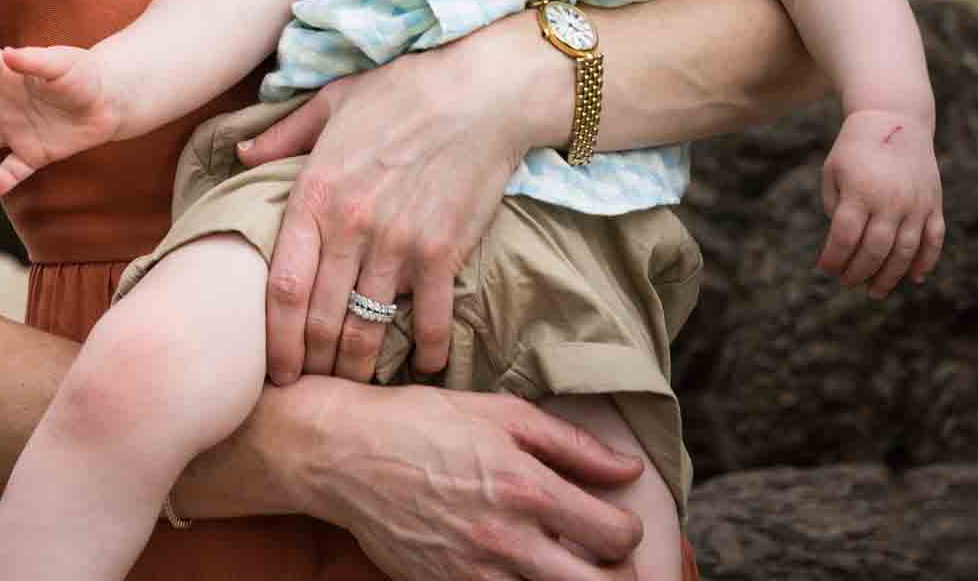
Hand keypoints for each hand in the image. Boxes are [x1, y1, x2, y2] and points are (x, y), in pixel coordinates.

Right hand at [0, 42, 118, 196]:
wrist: (109, 103)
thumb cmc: (83, 75)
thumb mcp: (63, 63)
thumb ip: (35, 61)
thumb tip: (8, 55)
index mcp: (12, 73)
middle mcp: (8, 101)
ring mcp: (17, 128)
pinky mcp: (33, 154)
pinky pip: (13, 169)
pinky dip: (2, 180)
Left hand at [239, 26, 533, 385]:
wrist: (482, 90)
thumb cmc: (403, 90)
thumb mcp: (333, 101)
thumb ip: (283, 133)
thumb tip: (241, 152)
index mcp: (316, 193)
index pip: (282, 287)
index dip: (274, 340)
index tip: (272, 369)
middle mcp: (352, 227)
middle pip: (320, 320)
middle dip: (311, 364)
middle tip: (309, 385)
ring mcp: (399, 245)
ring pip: (367, 329)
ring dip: (357, 366)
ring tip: (352, 383)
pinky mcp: (443, 254)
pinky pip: (429, 323)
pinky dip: (426, 354)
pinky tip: (422, 367)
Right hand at [309, 382, 644, 580]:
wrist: (349, 454)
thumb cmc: (426, 422)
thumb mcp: (501, 414)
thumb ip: (571, 444)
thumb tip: (628, 469)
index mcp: (526, 487)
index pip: (613, 535)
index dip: (629, 532)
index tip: (620, 523)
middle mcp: (507, 540)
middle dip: (619, 579)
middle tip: (611, 564)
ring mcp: (477, 575)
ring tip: (570, 570)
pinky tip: (525, 574)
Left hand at [817, 107, 944, 296]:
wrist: (894, 118)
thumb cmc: (855, 147)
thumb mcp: (833, 169)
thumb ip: (835, 207)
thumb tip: (844, 244)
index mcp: (861, 190)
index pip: (844, 237)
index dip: (833, 258)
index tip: (824, 269)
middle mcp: (891, 200)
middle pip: (874, 251)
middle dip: (858, 273)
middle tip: (847, 284)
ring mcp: (916, 204)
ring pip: (905, 253)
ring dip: (889, 277)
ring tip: (874, 291)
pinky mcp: (933, 204)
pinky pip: (933, 241)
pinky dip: (925, 262)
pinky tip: (913, 278)